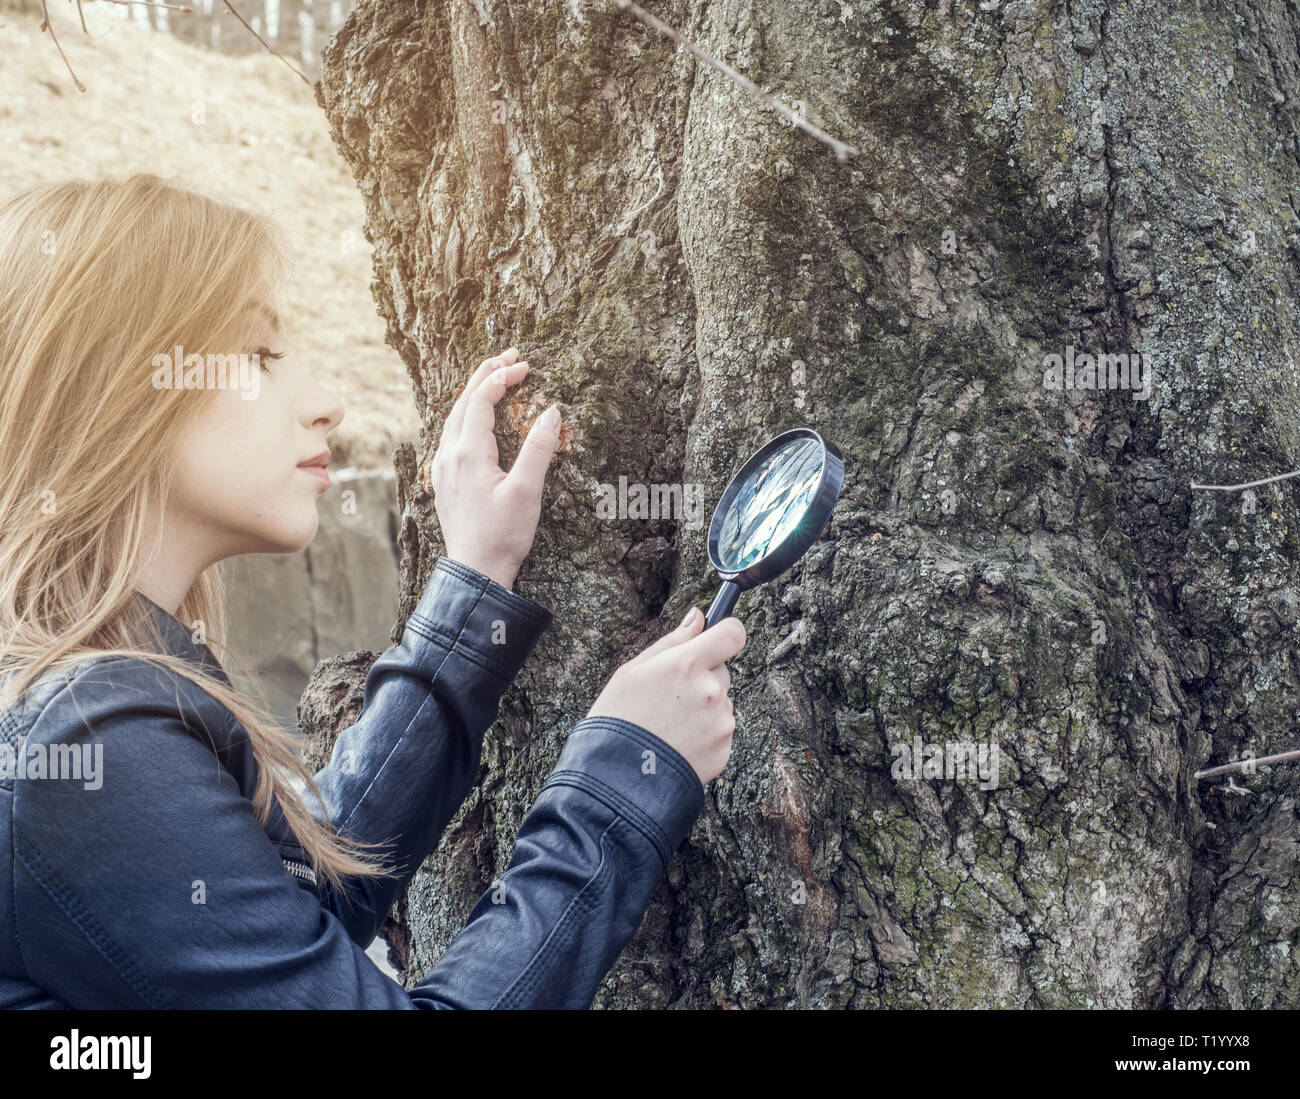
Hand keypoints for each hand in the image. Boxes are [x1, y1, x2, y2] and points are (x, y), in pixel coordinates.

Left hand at [427, 347, 560, 589]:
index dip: (503, 377)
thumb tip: (553, 412)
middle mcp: (449, 455)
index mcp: (468, 452)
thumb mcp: (527, 491)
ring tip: (494, 378)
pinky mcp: (444, 481)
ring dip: (474, 393)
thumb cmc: (502, 535)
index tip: (526, 366)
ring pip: (454, 417)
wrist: (476, 572)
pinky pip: (451, 434)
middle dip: (486, 374)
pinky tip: (476, 419)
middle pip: (463, 402)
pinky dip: (466, 415)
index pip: (482, 400)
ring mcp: (443, 468)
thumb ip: (539, 449)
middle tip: (510, 357)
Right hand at [585, 607, 746, 784]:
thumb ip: (672, 641)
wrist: (617, 778)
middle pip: (722, 670)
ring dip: (704, 708)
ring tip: (669, 726)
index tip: (718, 637)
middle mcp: (711, 691)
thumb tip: (698, 616)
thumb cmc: (617, 719)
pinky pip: (720, 731)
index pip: (733, 633)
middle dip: (704, 677)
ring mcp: (720, 722)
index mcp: (687, 664)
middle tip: (670, 697)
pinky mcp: (724, 750)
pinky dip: (705, 735)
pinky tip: (678, 743)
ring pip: (721, 703)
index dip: (727, 632)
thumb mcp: (632, 671)